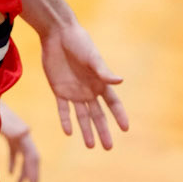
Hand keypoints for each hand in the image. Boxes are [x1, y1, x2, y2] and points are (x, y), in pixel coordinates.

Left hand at [0, 102, 39, 181]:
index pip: (32, 156)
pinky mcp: (9, 133)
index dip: (34, 172)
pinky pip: (15, 151)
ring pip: (24, 155)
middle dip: (32, 174)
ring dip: (24, 170)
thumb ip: (10, 127)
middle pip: (31, 157)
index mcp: (22, 133)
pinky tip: (11, 173)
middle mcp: (22, 133)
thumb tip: (26, 132)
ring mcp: (17, 133)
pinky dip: (14, 162)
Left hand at [40, 19, 128, 149]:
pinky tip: (69, 132)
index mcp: (100, 82)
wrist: (57, 34)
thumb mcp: (92, 57)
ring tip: (90, 146)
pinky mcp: (59, 90)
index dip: (119, 116)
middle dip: (103, 131)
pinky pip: (63, 109)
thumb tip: (120, 81)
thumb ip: (103, 72)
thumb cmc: (79, 42)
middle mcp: (89, 90)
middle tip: (108, 147)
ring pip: (81, 116)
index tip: (125, 129)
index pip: (113, 103)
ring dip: (85, 131)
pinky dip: (66, 120)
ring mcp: (74, 92)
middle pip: (98, 115)